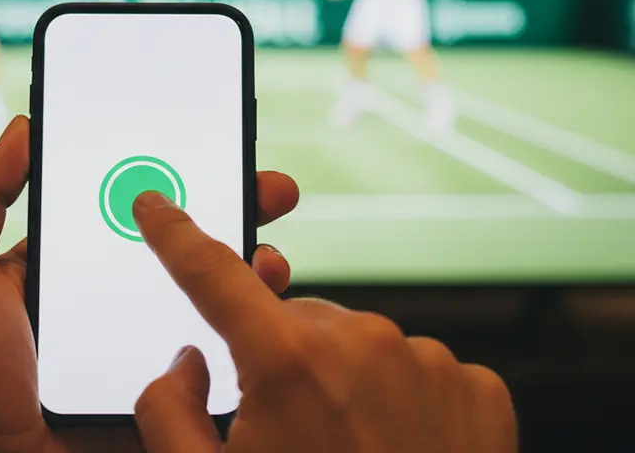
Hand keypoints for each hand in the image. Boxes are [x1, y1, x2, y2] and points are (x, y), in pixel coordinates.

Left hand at [0, 116, 299, 452]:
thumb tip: (22, 127)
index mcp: (73, 264)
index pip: (132, 209)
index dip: (174, 176)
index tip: (213, 144)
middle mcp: (114, 299)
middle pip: (185, 246)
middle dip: (234, 211)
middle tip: (268, 187)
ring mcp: (142, 347)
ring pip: (210, 299)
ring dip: (249, 271)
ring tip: (268, 255)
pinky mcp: (161, 392)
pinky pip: (211, 359)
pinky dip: (242, 334)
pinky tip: (259, 314)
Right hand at [132, 191, 517, 452]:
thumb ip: (167, 412)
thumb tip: (185, 362)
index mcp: (287, 362)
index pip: (211, 272)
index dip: (174, 234)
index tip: (155, 205)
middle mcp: (362, 342)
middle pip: (294, 322)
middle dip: (280, 360)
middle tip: (284, 432)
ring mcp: (429, 362)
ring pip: (359, 346)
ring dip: (344, 383)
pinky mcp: (479, 389)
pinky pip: (421, 372)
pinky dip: (403, 403)